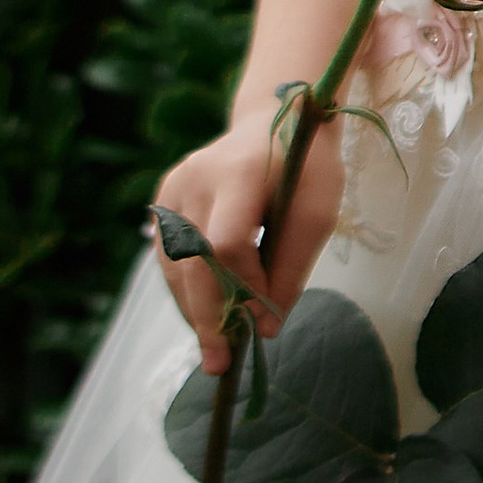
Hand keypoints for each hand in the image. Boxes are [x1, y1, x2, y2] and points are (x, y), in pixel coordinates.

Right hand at [152, 106, 346, 376]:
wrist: (276, 118)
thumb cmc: (306, 167)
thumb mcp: (318, 212)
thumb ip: (291, 268)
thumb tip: (266, 328)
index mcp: (239, 171)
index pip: (227, 241)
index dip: (244, 285)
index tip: (264, 317)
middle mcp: (194, 177)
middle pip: (190, 261)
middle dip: (206, 317)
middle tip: (219, 363)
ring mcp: (172, 187)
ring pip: (173, 266)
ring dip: (193, 309)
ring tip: (215, 346)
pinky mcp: (164, 200)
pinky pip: (169, 258)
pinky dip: (187, 290)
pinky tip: (207, 313)